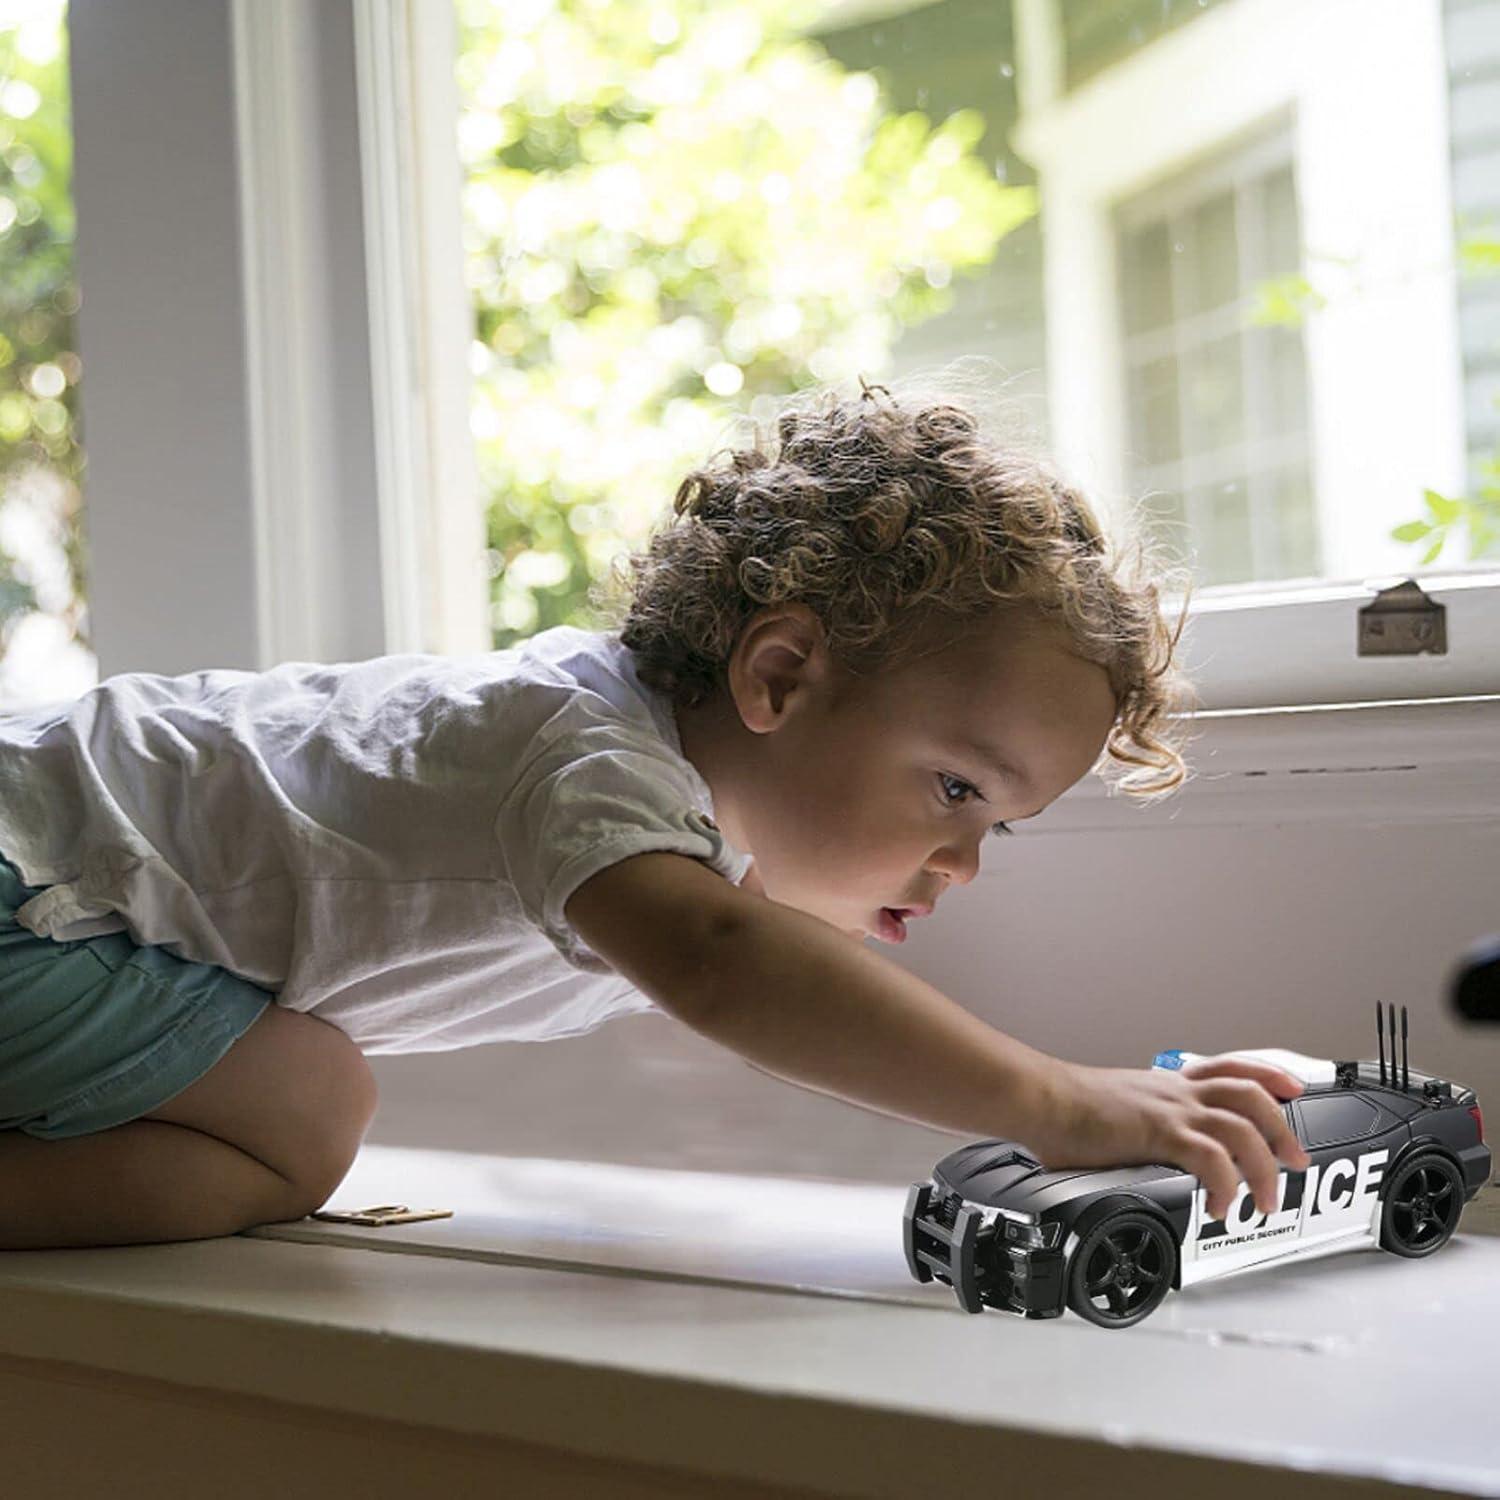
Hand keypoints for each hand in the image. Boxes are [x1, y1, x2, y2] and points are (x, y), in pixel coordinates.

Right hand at [1024, 1055, 1313, 1221]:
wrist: (1040, 1099)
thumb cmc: (1061, 1107)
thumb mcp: (1112, 1111)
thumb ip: (1133, 1131)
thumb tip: (1128, 1156)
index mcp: (1166, 1086)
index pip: (1229, 1068)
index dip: (1266, 1077)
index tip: (1290, 1089)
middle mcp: (1175, 1092)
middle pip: (1251, 1095)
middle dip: (1282, 1129)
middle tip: (1294, 1161)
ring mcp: (1171, 1110)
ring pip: (1243, 1127)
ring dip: (1264, 1167)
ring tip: (1266, 1199)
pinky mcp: (1161, 1132)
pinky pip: (1212, 1160)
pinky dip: (1227, 1186)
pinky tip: (1221, 1206)